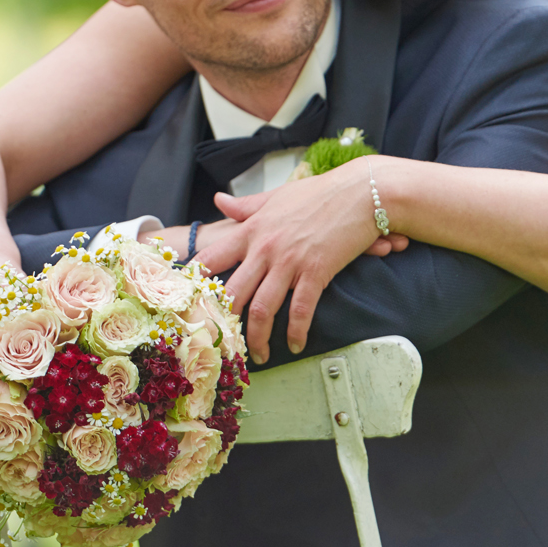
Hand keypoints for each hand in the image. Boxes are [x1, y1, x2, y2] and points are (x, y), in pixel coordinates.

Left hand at [202, 158, 404, 364]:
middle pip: (233, 293)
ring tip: (257, 355)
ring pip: (263, 309)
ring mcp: (289, 261)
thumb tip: (219, 200)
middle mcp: (265, 248)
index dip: (195, 283)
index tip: (187, 303)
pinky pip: (300, 311)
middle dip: (225, 324)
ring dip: (258, 338)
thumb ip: (246, 205)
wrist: (360, 191)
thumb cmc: (319, 192)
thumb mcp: (276, 196)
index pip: (212, 259)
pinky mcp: (316, 272)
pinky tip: (294, 344)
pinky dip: (295, 332)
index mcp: (252, 230)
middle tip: (222, 344)